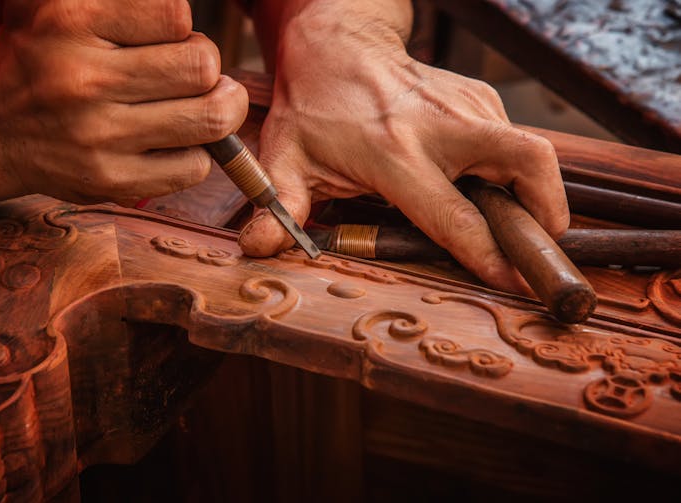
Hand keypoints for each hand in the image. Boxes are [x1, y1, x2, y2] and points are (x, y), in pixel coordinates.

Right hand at [0, 0, 247, 207]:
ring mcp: (99, 137)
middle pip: (202, 68)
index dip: (184, 30)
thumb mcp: (61, 4)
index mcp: (71, 21)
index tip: (171, 41)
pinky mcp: (111, 181)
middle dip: (207, 68)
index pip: (176, 15)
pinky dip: (198, 153)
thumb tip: (183, 18)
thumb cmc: (40, 59)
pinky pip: (194, 167)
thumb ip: (124, 2)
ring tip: (201, 104)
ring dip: (218, 110)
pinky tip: (176, 142)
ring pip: (210, 120)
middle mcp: (84, 80)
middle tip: (192, 75)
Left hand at [239, 4, 568, 292]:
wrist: (336, 45)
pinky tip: (485, 188)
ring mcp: (465, 106)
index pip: (455, 214)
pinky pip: (512, 139)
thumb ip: (280, 206)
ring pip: (531, 150)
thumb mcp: (284, 158)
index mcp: (394, 154)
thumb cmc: (312, 106)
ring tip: (519, 226)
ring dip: (536, 193)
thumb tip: (259, 247)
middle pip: (527, 163)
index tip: (512, 284)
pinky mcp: (477, 96)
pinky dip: (512, 171)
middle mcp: (440, 127)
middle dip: (547, 211)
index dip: (489, 255)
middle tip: (538, 250)